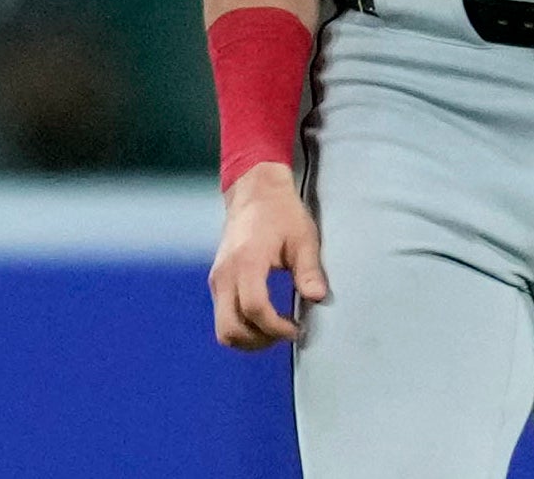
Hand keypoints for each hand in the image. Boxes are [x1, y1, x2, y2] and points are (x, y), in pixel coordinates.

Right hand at [210, 162, 327, 350]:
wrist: (253, 192)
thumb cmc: (281, 213)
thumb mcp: (303, 238)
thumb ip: (309, 270)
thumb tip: (317, 298)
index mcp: (246, 263)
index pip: (254, 309)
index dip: (276, 328)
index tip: (297, 328)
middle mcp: (225, 275)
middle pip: (230, 328)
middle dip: (260, 340)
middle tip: (285, 332)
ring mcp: (216, 279)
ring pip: (223, 328)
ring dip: (250, 338)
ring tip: (276, 328)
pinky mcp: (216, 281)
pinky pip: (223, 316)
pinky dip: (242, 327)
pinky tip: (264, 318)